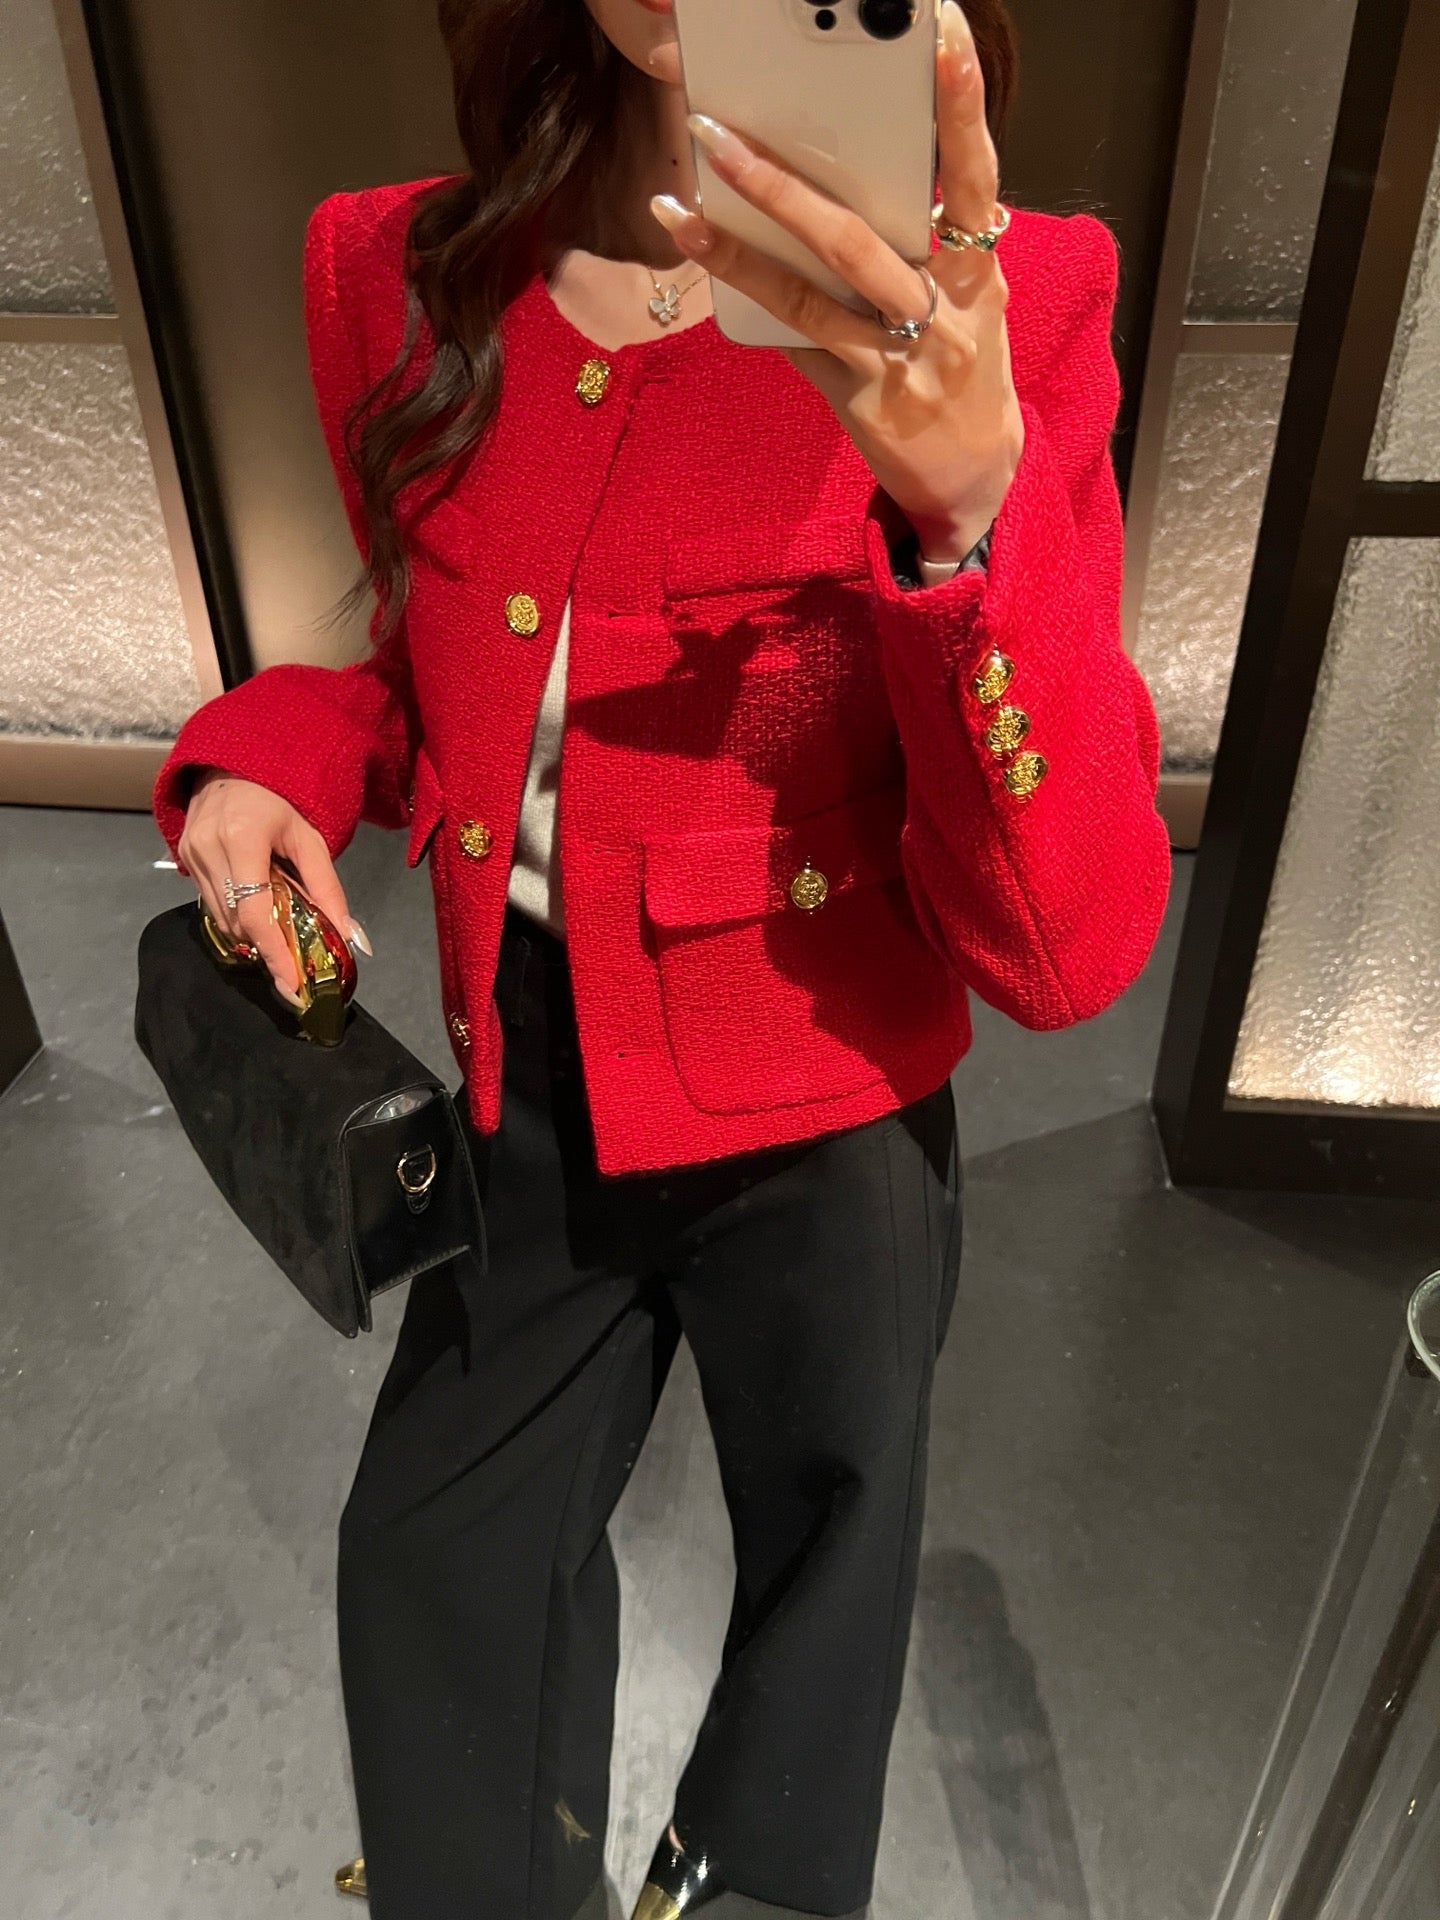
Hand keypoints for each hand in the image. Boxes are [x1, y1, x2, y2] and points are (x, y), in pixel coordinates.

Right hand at [178, 770, 367, 1000]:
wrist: (234, 763)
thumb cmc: (281, 798)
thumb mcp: (311, 838)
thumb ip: (328, 888)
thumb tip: (349, 937)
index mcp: (244, 838)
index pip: (256, 911)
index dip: (274, 953)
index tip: (292, 984)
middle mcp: (210, 847)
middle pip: (237, 921)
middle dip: (266, 949)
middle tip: (294, 968)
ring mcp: (191, 853)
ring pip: (221, 917)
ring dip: (251, 935)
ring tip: (279, 941)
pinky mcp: (183, 856)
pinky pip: (210, 902)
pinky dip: (236, 916)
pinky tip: (257, 916)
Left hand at [652, 0, 1022, 564]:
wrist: (978, 477)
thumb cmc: (966, 366)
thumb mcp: (971, 299)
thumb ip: (927, 239)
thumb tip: (844, 174)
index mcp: (981, 272)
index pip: (977, 176)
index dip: (961, 105)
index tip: (939, 34)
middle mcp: (946, 312)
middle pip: (858, 238)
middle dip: (785, 183)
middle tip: (723, 132)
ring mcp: (900, 360)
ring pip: (811, 293)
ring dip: (741, 247)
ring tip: (684, 203)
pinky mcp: (862, 399)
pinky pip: (797, 340)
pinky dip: (751, 298)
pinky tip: (706, 260)